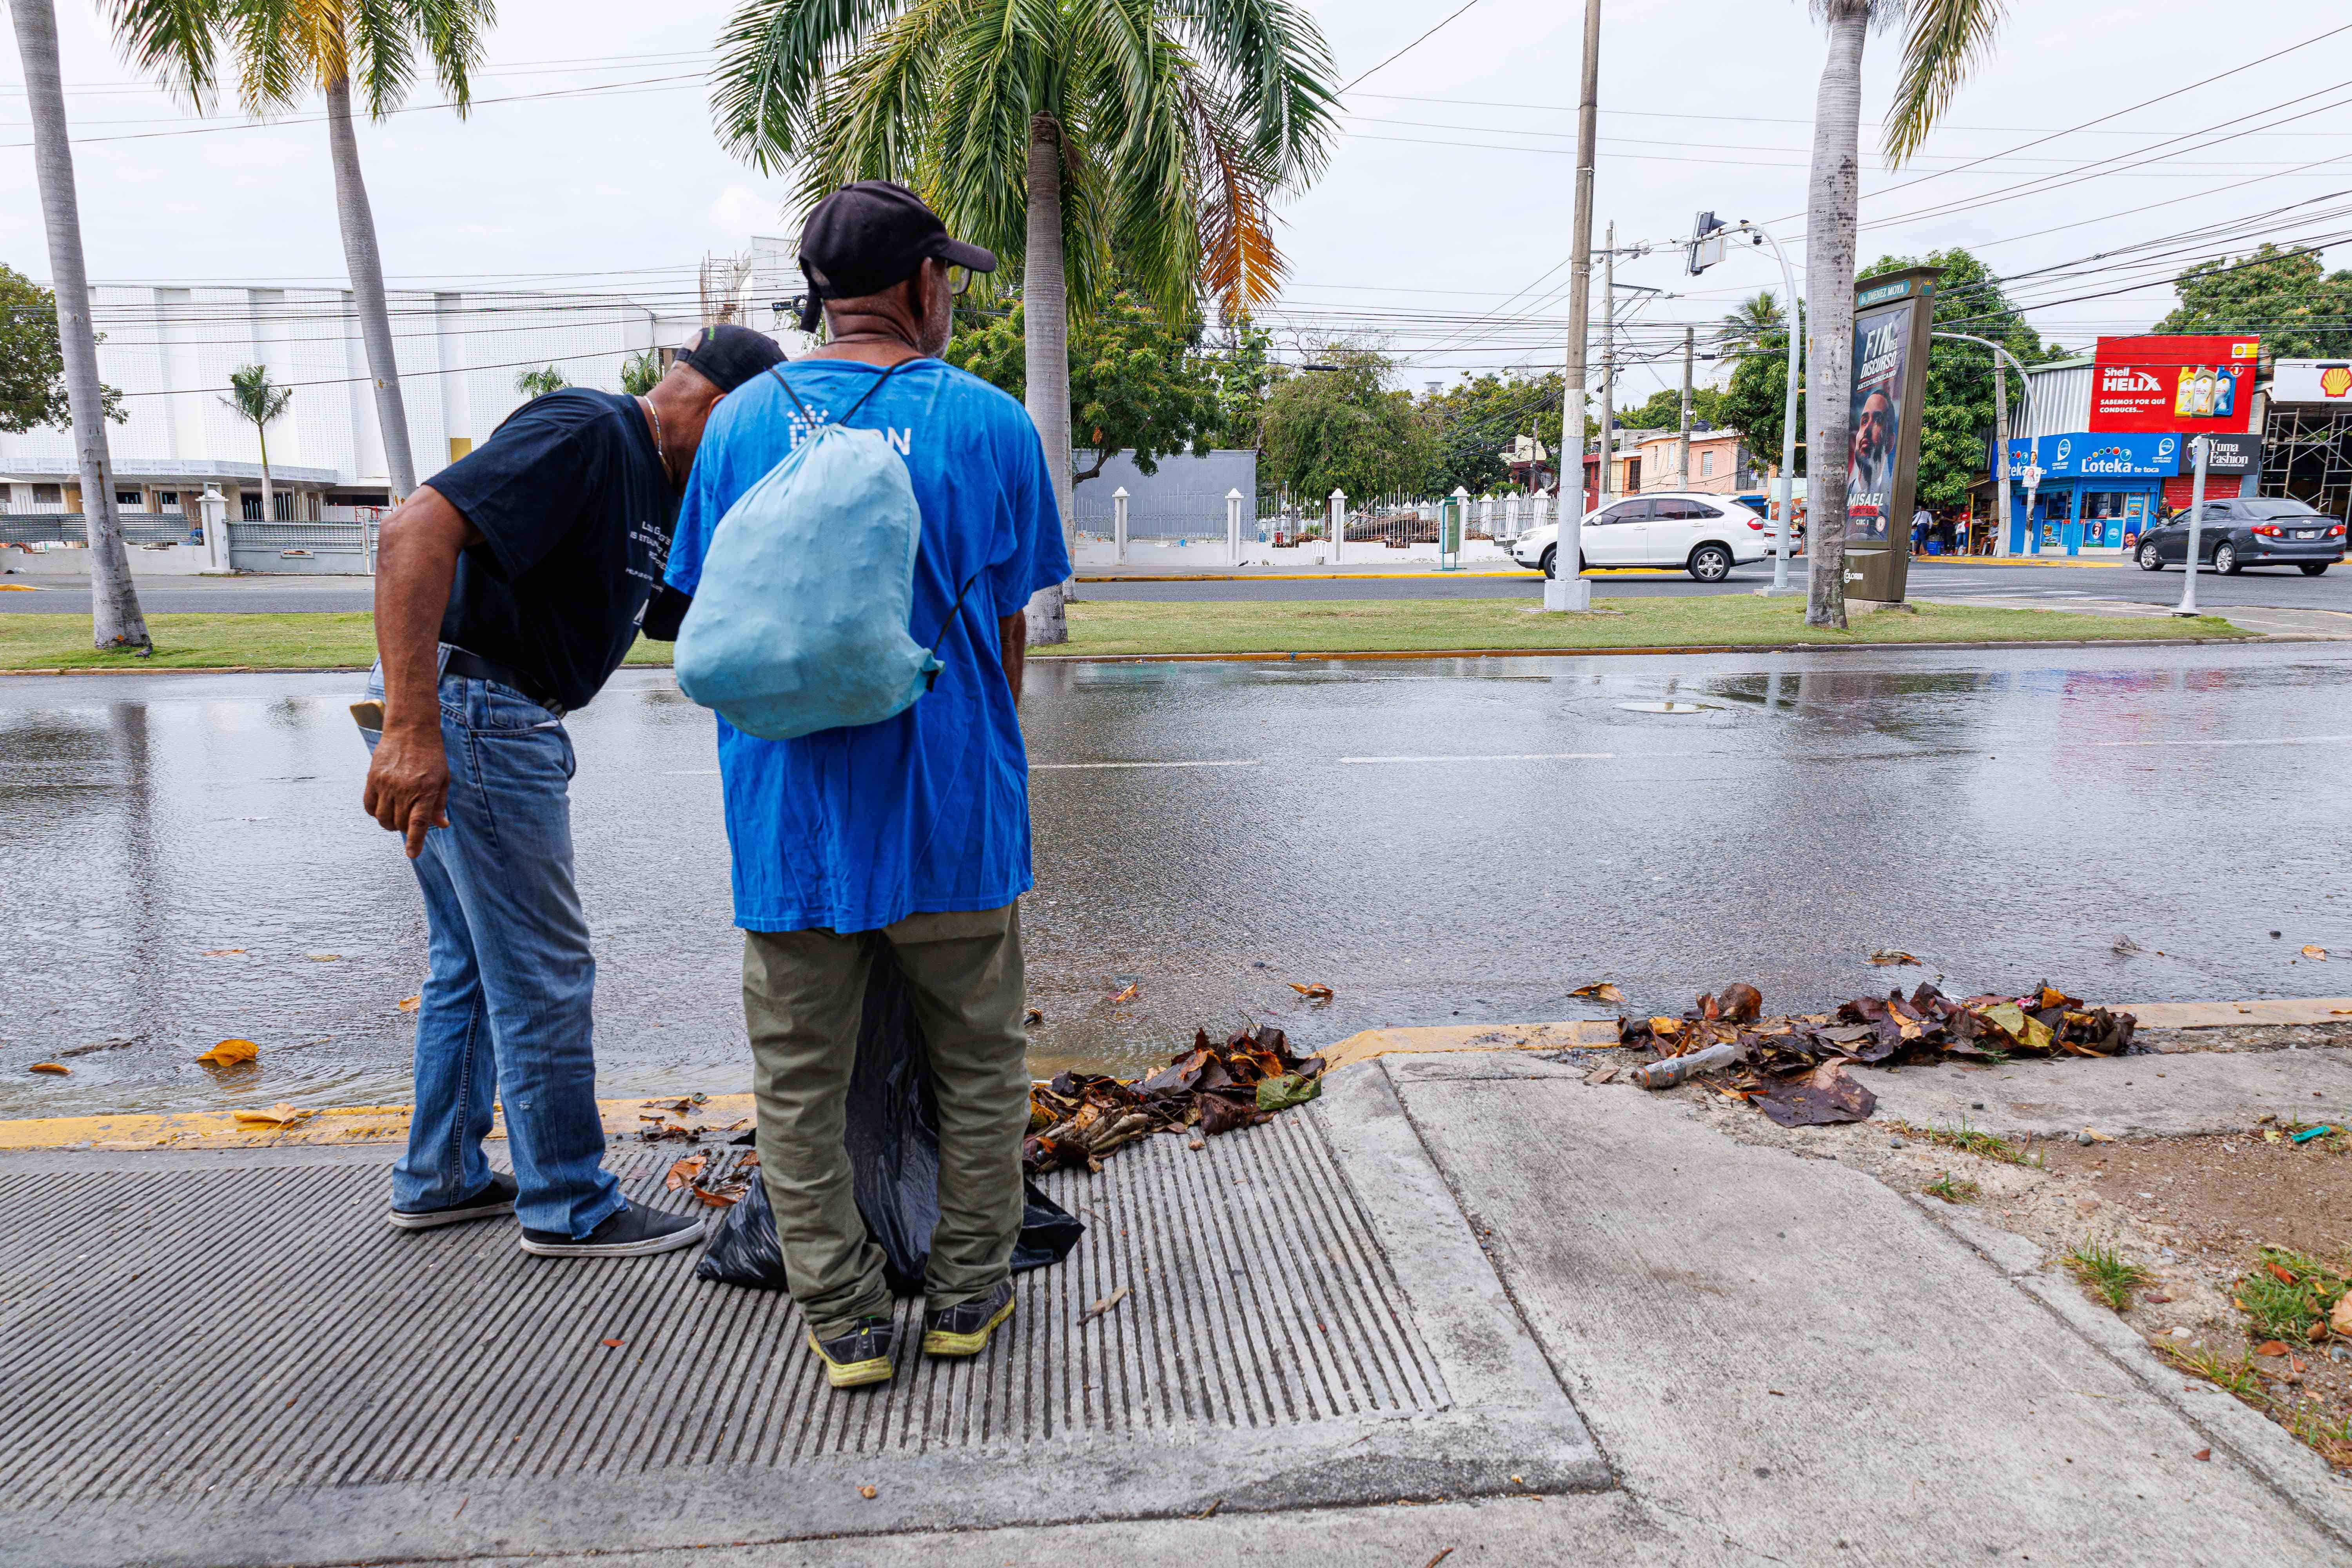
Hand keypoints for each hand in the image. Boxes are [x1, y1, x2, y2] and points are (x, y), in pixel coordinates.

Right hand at [364, 723, 450, 858]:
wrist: (411, 730)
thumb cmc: (431, 755)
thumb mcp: (443, 779)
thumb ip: (439, 804)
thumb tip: (441, 825)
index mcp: (425, 791)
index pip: (418, 823)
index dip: (415, 842)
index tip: (412, 855)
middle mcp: (404, 790)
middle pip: (399, 823)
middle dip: (404, 829)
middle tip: (409, 821)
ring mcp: (386, 784)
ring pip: (382, 818)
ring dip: (389, 823)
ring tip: (396, 816)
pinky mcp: (372, 778)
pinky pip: (368, 805)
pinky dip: (374, 812)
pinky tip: (383, 808)